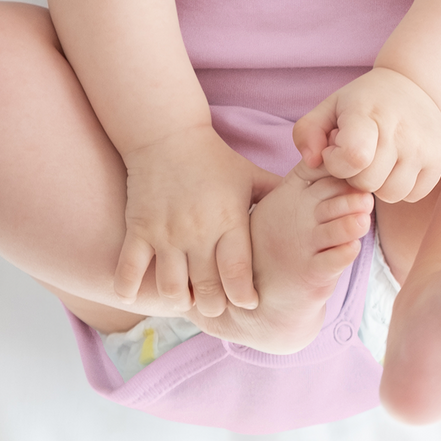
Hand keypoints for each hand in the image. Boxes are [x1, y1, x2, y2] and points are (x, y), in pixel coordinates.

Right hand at [115, 124, 279, 317]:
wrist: (167, 134)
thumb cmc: (213, 158)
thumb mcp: (249, 175)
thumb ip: (276, 196)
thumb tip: (312, 208)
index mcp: (228, 220)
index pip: (238, 274)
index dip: (244, 297)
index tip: (247, 301)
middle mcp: (197, 231)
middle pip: (207, 291)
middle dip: (216, 306)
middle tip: (218, 305)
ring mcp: (165, 233)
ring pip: (171, 289)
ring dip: (181, 301)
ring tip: (187, 298)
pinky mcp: (139, 230)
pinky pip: (128, 272)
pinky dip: (129, 290)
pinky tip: (134, 296)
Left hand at [292, 67, 440, 202]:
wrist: (414, 86)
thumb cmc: (364, 101)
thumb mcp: (329, 107)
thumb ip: (307, 132)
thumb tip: (312, 161)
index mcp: (368, 113)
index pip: (353, 158)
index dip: (336, 162)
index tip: (336, 148)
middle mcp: (400, 130)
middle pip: (367, 182)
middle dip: (354, 175)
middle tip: (357, 153)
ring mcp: (423, 146)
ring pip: (390, 194)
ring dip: (378, 184)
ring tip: (377, 160)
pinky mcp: (439, 160)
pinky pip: (412, 195)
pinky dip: (400, 187)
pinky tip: (395, 165)